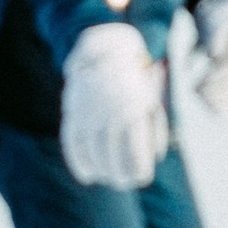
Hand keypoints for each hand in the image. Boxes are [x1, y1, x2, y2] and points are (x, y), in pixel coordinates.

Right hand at [61, 22, 168, 189]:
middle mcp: (109, 109)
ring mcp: (88, 109)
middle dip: (119, 173)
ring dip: (99, 169)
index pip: (134, 146)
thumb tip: (155, 154)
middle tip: (124, 183)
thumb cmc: (138, 77)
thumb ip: (154, 125)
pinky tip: (86, 175)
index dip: (137, 167)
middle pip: (112, 152)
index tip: (141, 178)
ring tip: (107, 179)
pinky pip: (72, 139)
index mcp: (134, 105)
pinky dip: (78, 160)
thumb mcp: (153, 97)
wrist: (110, 43)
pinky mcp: (73, 108)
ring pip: (91, 149)